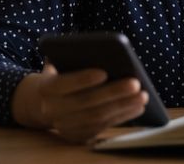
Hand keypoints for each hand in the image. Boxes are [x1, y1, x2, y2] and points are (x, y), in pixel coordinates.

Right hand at [11, 62, 147, 143]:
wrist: (40, 103)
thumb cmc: (59, 74)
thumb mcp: (58, 63)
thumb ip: (72, 55)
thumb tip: (98, 47)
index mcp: (46, 88)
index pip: (63, 84)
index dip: (83, 79)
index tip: (104, 71)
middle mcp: (53, 110)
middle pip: (86, 103)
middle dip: (113, 93)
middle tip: (135, 83)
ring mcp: (65, 126)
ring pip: (97, 118)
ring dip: (123, 107)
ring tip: (143, 95)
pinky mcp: (77, 136)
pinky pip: (103, 127)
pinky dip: (122, 117)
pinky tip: (137, 107)